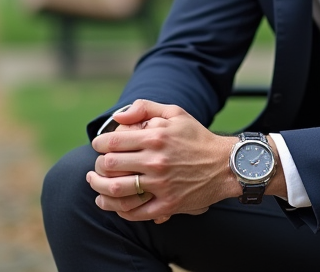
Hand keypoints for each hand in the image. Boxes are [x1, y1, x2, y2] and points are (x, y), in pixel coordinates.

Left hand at [87, 99, 237, 222]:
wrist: (225, 165)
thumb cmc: (197, 137)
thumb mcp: (175, 113)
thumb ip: (145, 107)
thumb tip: (118, 115)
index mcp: (155, 137)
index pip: (113, 142)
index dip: (99, 144)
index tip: (98, 146)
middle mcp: (156, 161)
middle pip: (110, 166)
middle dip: (96, 166)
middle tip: (95, 167)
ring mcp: (161, 185)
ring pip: (117, 190)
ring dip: (99, 189)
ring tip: (95, 185)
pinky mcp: (167, 204)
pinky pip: (135, 212)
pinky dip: (119, 210)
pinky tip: (113, 204)